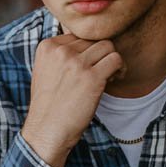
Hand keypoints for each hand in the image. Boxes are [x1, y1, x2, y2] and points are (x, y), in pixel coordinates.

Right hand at [21, 34, 124, 166]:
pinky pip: (116, 59)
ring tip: (109, 76)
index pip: (79, 36)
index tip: (89, 67)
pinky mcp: (92, 77)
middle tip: (102, 73)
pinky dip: (120, 68)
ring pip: (107, 46)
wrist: (46, 130)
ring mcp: (77, 63)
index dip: (88, 51)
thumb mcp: (45, 71)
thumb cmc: (49, 105)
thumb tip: (86, 44)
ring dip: (112, 60)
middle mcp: (61, 51)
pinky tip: (115, 80)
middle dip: (101, 55)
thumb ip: (60, 55)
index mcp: (47, 46)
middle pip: (94, 40)